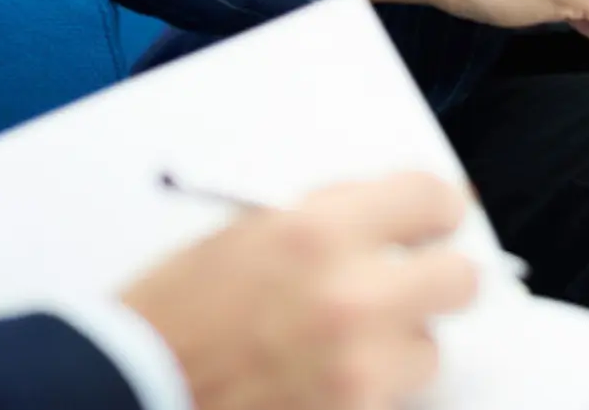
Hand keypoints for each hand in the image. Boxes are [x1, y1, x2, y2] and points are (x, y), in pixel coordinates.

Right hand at [120, 173, 477, 409]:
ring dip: (397, 349)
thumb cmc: (175, 311)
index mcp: (320, 230)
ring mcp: (356, 371)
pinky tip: (324, 384)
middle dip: (436, 280)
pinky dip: (369, 395)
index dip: (437, 210)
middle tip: (411, 284)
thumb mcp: (249, 233)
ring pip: (429, 352)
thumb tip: (393, 221)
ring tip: (343, 350)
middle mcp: (351, 296)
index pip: (432, 198)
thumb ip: (328, 222)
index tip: (435, 220)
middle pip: (459, 279)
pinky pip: (392, 401)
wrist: (129, 391)